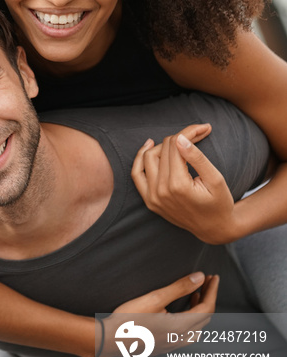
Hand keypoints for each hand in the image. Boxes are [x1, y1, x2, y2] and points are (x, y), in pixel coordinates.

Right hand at [97, 272, 218, 356]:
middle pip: (205, 319)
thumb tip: (200, 277)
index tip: (213, 277)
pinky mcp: (165, 347)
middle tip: (207, 281)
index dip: (212, 291)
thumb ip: (179, 288)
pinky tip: (181, 311)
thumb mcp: (155, 298)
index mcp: (181, 327)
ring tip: (195, 294)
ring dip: (200, 310)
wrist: (110, 340)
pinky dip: (191, 319)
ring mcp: (173, 345)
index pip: (207, 308)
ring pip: (197, 329)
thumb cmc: (130, 318)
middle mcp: (181, 339)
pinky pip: (187, 334)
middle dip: (208, 298)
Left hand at [131, 124, 236, 242]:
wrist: (214, 228)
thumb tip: (180, 138)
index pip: (176, 146)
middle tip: (197, 134)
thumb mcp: (216, 179)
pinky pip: (137, 174)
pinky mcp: (149, 200)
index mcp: (178, 185)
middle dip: (180, 137)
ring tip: (179, 141)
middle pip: (163, 149)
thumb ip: (197, 158)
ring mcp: (152, 197)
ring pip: (148, 157)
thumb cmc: (219, 203)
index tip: (204, 128)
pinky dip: (140, 158)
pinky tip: (150, 146)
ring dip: (163, 145)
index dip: (190, 132)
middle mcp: (160, 191)